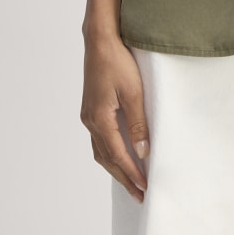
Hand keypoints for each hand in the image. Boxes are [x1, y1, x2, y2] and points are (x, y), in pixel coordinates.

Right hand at [81, 32, 148, 203]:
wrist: (100, 40)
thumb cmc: (117, 62)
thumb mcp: (133, 92)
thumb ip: (138, 123)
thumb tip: (142, 151)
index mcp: (99, 119)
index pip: (117, 155)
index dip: (131, 174)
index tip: (145, 188)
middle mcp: (90, 121)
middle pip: (106, 159)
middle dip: (123, 177)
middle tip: (139, 194)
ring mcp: (88, 115)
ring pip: (100, 151)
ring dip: (115, 167)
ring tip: (131, 180)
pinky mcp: (91, 108)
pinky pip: (99, 139)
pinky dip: (110, 152)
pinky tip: (120, 154)